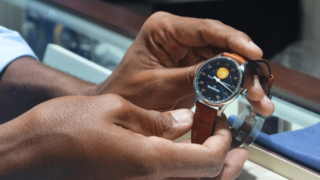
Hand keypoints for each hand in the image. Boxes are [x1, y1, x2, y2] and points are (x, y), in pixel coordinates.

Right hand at [0, 94, 246, 179]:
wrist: (27, 156)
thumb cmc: (62, 129)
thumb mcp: (115, 109)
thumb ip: (157, 119)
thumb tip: (184, 122)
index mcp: (148, 163)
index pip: (208, 162)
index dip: (223, 143)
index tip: (221, 125)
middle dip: (226, 164)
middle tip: (237, 148)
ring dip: (208, 171)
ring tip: (217, 151)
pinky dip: (183, 173)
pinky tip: (181, 156)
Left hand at [98, 11, 273, 115]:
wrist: (120, 110)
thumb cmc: (127, 92)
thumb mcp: (159, 85)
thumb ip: (192, 77)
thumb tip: (225, 72)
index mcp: (164, 30)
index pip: (206, 29)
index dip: (234, 41)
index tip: (253, 53)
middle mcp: (179, 37)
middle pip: (221, 45)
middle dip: (243, 67)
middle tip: (257, 87)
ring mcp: (188, 53)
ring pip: (225, 61)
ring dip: (244, 80)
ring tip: (259, 99)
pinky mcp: (193, 68)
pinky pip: (219, 74)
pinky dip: (234, 88)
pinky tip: (248, 98)